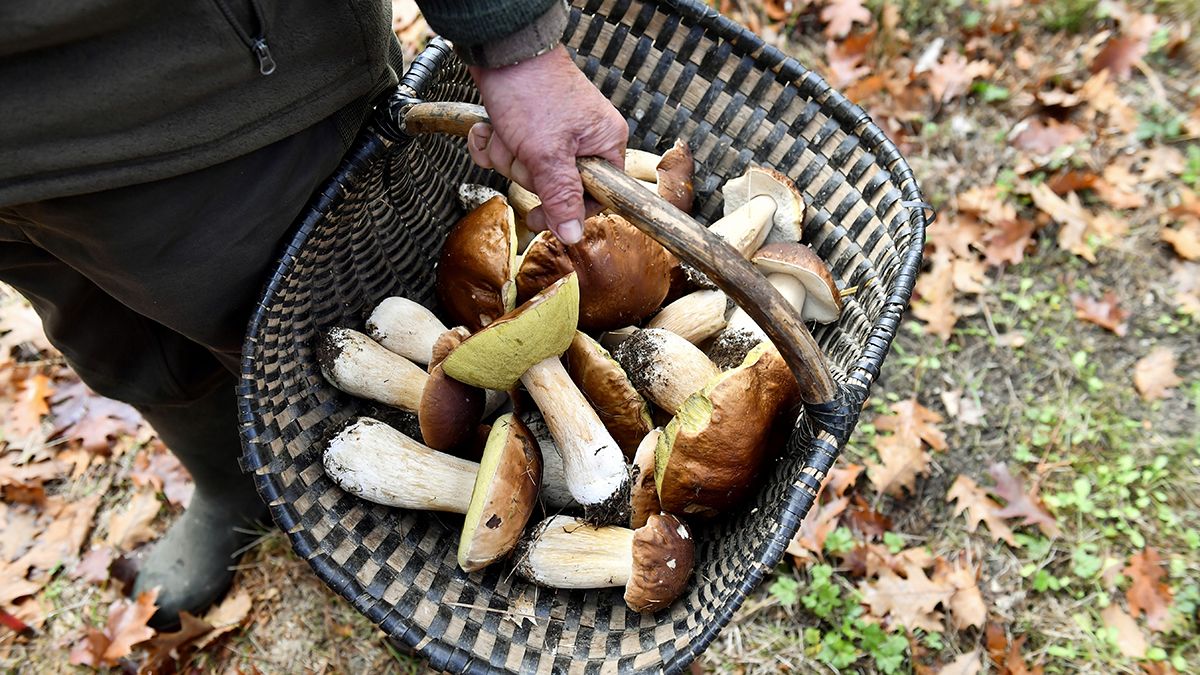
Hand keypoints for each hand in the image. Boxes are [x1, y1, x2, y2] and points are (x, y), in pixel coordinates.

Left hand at [467, 45, 627, 243]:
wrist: (499, 49)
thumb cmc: (531, 91)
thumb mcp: (547, 154)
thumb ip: (561, 197)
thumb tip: (573, 235)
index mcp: (604, 143)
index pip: (596, 196)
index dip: (566, 210)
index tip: (539, 217)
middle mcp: (584, 138)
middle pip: (555, 185)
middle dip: (526, 170)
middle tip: (523, 149)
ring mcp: (555, 131)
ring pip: (527, 169)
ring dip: (507, 155)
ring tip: (507, 131)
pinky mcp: (529, 124)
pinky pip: (511, 152)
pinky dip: (495, 144)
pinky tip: (490, 129)